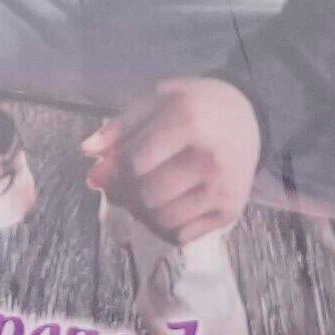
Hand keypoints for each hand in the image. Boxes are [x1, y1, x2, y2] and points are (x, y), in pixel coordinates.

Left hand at [100, 76, 263, 245]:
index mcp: (188, 122)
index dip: (110, 172)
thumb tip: (87, 152)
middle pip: (147, 195)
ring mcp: (223, 188)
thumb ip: (120, 126)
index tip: (101, 172)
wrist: (247, 117)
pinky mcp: (231, 211)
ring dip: (139, 214)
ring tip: (136, 196)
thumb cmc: (194, 105)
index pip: (135, 162)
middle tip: (115, 188)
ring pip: (162, 220)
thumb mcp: (156, 99)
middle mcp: (210, 159)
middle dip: (121, 195)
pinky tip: (160, 207)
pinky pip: (182, 235)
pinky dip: (161, 227)